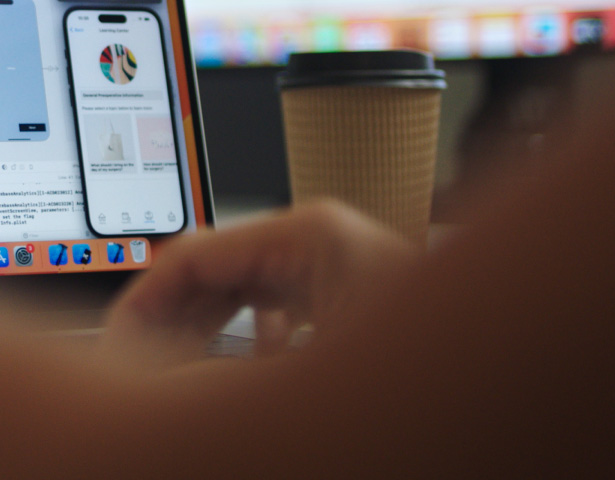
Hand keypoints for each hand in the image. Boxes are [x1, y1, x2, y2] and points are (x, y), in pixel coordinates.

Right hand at [100, 200, 420, 366]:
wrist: (502, 359)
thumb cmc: (432, 358)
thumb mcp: (302, 368)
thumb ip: (216, 375)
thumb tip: (151, 383)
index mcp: (306, 232)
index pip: (190, 254)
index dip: (141, 303)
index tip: (113, 343)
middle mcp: (320, 237)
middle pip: (212, 270)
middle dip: (170, 320)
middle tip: (133, 364)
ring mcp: (337, 260)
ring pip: (241, 289)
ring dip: (206, 332)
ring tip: (175, 371)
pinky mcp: (350, 288)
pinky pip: (277, 304)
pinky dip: (249, 335)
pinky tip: (245, 367)